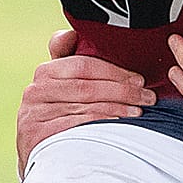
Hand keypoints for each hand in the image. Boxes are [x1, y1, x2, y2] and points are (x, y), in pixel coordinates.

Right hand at [16, 28, 152, 173]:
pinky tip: (119, 125)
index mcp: (45, 71)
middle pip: (87, 87)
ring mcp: (35, 114)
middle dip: (122, 91)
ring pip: (86, 107)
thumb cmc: (57, 111)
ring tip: (139, 111)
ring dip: (117, 109)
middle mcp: (36, 90)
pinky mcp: (38, 136)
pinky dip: (101, 124)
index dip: (115, 71)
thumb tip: (73, 33)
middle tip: (147, 97)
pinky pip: (77, 127)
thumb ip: (66, 56)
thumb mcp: (60, 83)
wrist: (36, 149)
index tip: (139, 79)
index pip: (84, 65)